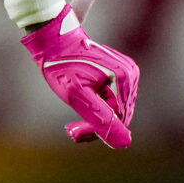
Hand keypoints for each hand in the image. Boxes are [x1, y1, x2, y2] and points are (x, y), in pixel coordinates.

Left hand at [21, 0, 139, 148]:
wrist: (52, 38)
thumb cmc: (61, 66)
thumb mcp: (78, 96)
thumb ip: (101, 119)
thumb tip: (124, 143)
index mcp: (125, 78)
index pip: (119, 119)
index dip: (97, 131)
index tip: (72, 133)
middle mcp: (131, 74)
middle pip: (119, 114)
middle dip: (95, 126)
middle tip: (70, 131)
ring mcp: (126, 72)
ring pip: (115, 109)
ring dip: (95, 119)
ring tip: (72, 126)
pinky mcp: (118, 73)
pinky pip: (111, 99)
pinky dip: (96, 108)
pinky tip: (79, 110)